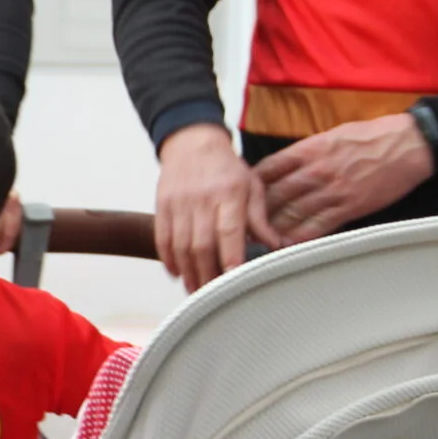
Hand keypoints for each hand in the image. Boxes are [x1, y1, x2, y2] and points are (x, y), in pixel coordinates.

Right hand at [154, 124, 273, 290]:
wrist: (192, 142)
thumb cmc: (227, 168)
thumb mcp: (251, 186)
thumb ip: (260, 218)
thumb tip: (275, 246)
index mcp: (229, 193)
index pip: (229, 231)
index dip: (230, 258)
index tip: (232, 280)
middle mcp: (202, 199)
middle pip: (202, 245)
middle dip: (206, 274)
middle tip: (212, 296)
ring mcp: (179, 202)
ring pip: (180, 246)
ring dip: (187, 272)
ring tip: (194, 290)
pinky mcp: (162, 205)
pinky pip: (163, 237)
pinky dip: (168, 258)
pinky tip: (177, 272)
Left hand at [251, 113, 436, 246]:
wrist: (407, 143)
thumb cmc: (370, 138)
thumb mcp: (329, 136)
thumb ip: (304, 154)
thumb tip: (281, 169)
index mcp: (308, 150)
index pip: (266, 170)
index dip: (250, 187)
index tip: (243, 198)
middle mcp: (315, 170)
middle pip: (273, 196)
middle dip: (256, 213)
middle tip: (244, 227)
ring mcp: (331, 190)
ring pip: (291, 214)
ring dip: (273, 230)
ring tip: (259, 241)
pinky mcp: (348, 207)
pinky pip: (317, 227)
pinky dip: (299, 238)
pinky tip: (287, 246)